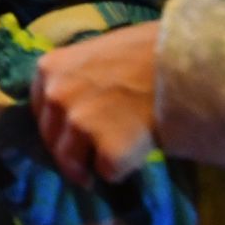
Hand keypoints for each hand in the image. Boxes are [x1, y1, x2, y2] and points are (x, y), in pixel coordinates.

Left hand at [31, 21, 160, 186]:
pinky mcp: (107, 151)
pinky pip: (107, 173)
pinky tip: (138, 150)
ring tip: (115, 154)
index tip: (73, 131)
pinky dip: (122, 168)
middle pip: (52, 140)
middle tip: (92, 154)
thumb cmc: (145, 50)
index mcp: (49, 68)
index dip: (59, 123)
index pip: (41, 110)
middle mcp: (56, 96)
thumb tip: (70, 105)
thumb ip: (75, 77)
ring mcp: (80, 124)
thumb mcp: (95, 52)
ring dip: (90, 165)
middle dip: (70, 151)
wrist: (183, 64)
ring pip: (72, 163)